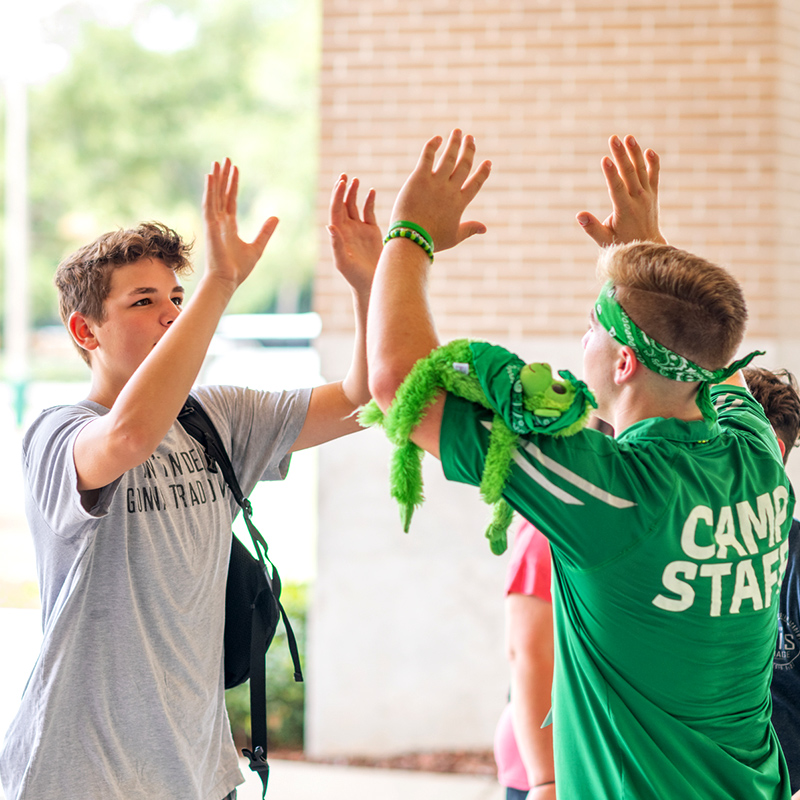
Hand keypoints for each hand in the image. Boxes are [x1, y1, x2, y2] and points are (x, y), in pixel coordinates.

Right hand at [202, 158, 278, 288]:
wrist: (227, 280)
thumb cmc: (239, 268)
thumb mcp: (258, 247)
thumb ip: (265, 231)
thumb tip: (276, 217)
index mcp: (229, 226)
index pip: (230, 200)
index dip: (232, 184)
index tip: (235, 169)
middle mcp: (219, 222)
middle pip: (221, 194)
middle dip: (224, 177)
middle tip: (226, 159)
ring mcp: (213, 223)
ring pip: (214, 195)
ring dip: (216, 179)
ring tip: (218, 162)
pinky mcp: (210, 226)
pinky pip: (209, 204)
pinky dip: (210, 190)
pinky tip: (211, 176)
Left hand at [328, 175, 381, 295]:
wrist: (372, 283)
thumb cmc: (355, 277)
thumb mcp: (343, 262)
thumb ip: (336, 245)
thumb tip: (330, 226)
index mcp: (338, 234)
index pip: (336, 210)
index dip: (337, 196)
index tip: (340, 183)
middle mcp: (347, 229)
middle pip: (343, 204)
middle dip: (342, 190)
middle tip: (344, 176)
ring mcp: (359, 229)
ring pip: (355, 206)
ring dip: (354, 192)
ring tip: (356, 180)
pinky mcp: (372, 231)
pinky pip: (369, 212)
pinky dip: (369, 201)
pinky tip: (371, 191)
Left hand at [390, 129, 490, 252]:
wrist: (412, 238)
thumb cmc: (432, 240)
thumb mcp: (454, 237)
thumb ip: (470, 229)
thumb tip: (485, 228)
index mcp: (459, 203)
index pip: (475, 183)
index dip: (482, 172)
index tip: (488, 162)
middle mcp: (450, 190)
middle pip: (463, 165)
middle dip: (468, 150)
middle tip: (471, 138)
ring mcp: (435, 182)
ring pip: (448, 157)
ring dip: (454, 143)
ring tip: (457, 132)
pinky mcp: (419, 178)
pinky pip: (428, 156)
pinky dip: (433, 145)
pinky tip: (438, 138)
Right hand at [576, 135, 665, 246]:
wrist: (648, 245)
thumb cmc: (622, 243)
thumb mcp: (604, 239)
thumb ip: (592, 228)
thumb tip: (579, 215)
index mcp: (625, 210)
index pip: (617, 188)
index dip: (611, 174)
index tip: (605, 159)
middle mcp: (639, 200)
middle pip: (629, 174)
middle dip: (621, 155)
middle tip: (613, 139)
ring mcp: (648, 195)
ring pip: (641, 170)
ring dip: (635, 153)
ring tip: (628, 137)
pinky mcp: (653, 194)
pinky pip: (654, 175)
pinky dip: (653, 162)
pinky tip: (647, 150)